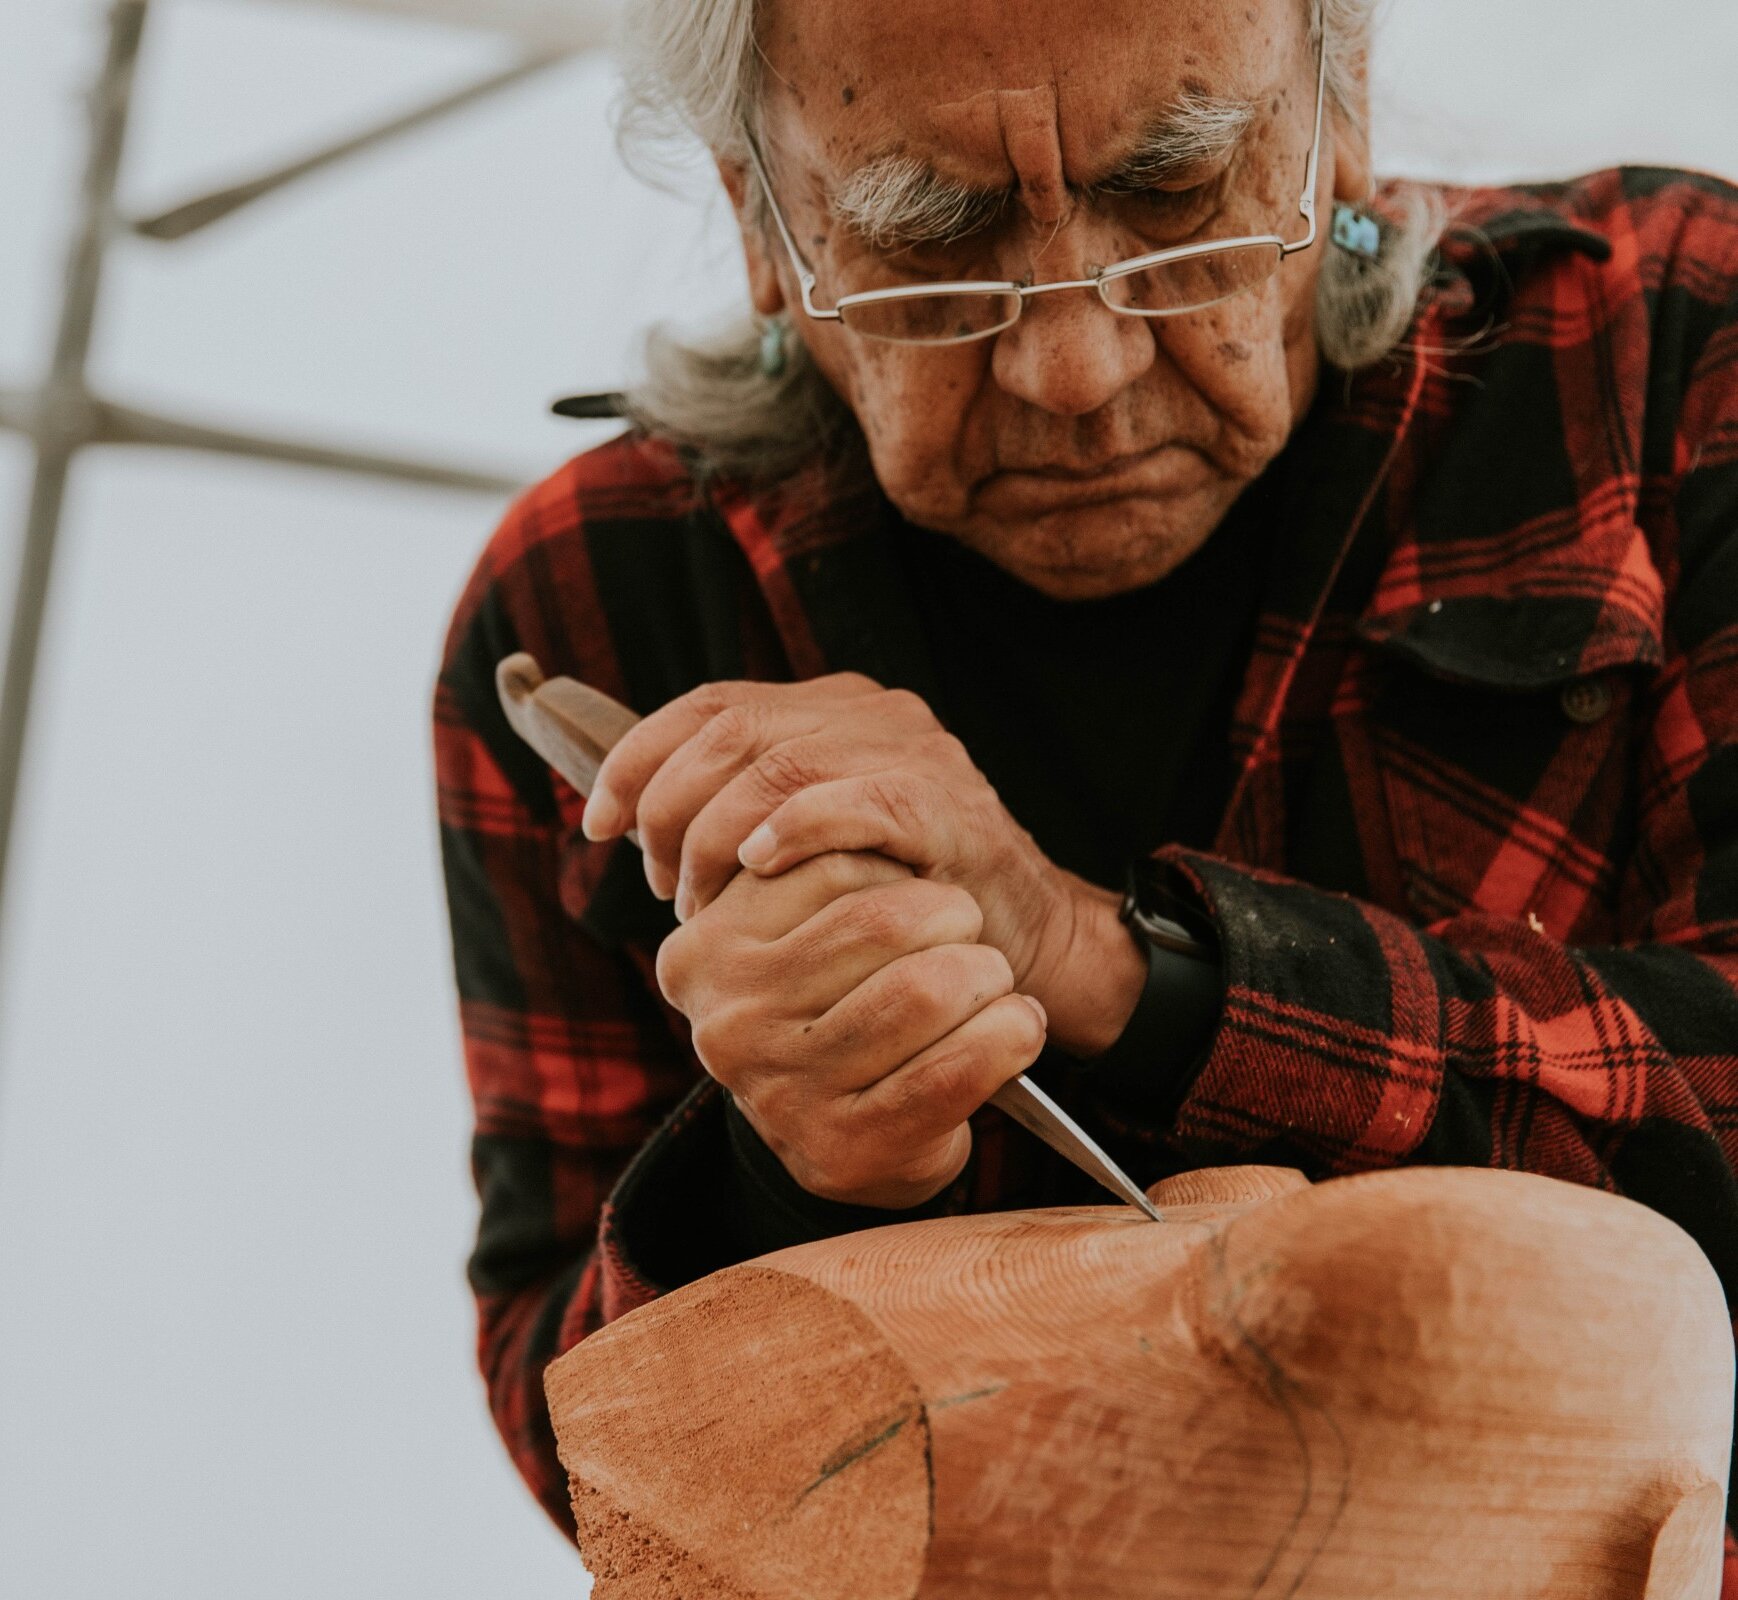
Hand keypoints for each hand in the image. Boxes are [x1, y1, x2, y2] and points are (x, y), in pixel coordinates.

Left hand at [582, 673, 1076, 1017]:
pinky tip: (758, 866)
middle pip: (730, 727)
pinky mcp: (944, 804)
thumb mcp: (813, 844)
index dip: (638, 759)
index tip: (595, 822)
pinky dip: (794, 828)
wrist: (1024, 937)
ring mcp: (912, 751)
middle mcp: (868, 711)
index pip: (710, 703)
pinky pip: (856, 799)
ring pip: (777, 761)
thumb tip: (632, 824)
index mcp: (831, 708)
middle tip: (665, 887)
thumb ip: (744, 814)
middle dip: (669, 807)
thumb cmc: (903, 899)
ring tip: (704, 901)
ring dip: (717, 835)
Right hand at [653, 849, 1048, 1208]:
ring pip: (927, 989)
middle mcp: (729, 1022)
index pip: (830, 862)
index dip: (903, 870)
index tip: (919, 893)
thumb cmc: (846, 1004)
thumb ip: (817, 860)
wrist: (859, 1134)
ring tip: (992, 981)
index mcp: (706, 948)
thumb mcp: (807, 926)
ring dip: (989, 977)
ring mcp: (782, 1092)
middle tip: (970, 935)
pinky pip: (959, 1067)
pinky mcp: (846, 1149)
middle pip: (884, 921)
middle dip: (955, 918)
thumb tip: (842, 808)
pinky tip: (1017, 1028)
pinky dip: (1011, 1035)